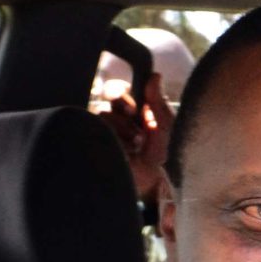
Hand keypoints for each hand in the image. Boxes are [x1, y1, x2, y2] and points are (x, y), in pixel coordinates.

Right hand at [102, 71, 173, 200]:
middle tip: (133, 117)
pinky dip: (111, 138)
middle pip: (109, 95)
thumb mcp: (167, 126)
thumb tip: (155, 75)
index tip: (135, 108)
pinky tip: (124, 151)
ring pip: (102, 113)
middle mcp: (119, 120)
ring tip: (136, 145)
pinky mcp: (97, 145)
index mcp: (136, 112)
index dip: (125, 94)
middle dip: (122, 104)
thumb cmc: (168, 157)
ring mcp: (107, 133)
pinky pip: (93, 128)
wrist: (158, 186)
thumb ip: (159, 101)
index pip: (121, 91)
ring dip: (122, 127)